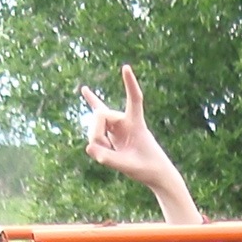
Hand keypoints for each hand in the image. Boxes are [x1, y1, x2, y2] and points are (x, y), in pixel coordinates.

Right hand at [80, 65, 200, 224]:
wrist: (156, 174)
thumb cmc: (147, 169)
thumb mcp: (128, 167)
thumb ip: (108, 159)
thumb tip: (89, 147)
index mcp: (137, 124)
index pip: (134, 100)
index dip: (130, 84)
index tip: (126, 68)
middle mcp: (126, 121)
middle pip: (101, 115)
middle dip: (95, 133)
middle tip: (101, 152)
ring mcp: (119, 126)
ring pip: (96, 123)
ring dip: (95, 140)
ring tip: (103, 155)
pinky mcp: (113, 133)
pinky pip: (98, 120)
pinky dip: (92, 103)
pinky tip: (84, 89)